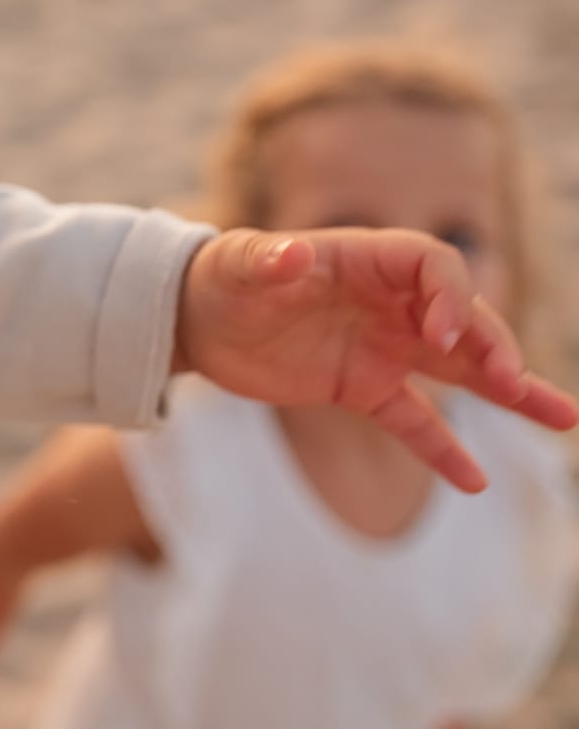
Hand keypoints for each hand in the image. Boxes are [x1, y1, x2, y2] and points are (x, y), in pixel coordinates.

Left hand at [175, 228, 578, 489]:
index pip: (432, 266)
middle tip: (512, 382)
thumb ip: (268, 261)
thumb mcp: (236, 265)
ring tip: (563, 417)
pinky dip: (441, 450)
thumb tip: (291, 254)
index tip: (442, 333)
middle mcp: (386, 302)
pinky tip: (475, 482)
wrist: (193, 318)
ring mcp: (380, 347)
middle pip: (461, 318)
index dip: (449, 296)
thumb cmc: (218, 277)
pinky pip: (413, 421)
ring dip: (509, 391)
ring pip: (459, 370)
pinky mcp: (362, 388)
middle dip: (492, 346)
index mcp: (365, 258)